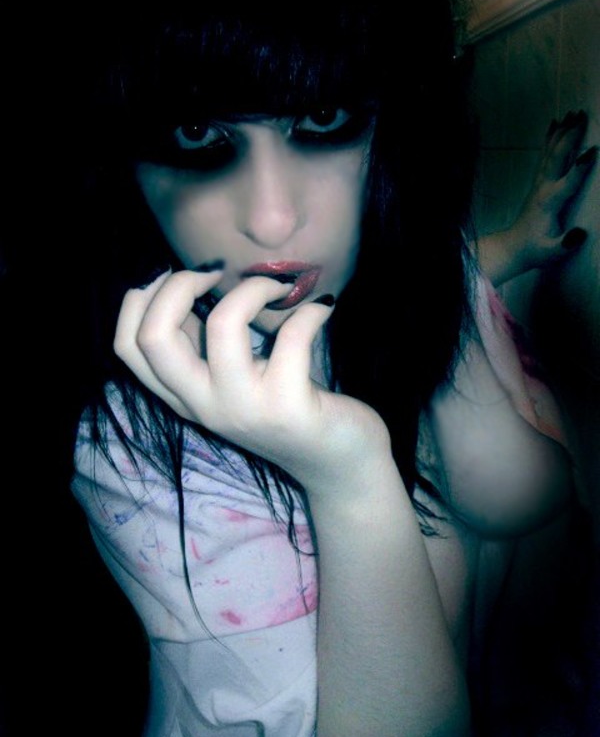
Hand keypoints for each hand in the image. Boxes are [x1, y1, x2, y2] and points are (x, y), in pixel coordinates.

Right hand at [114, 267, 388, 489]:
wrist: (336, 464)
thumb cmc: (284, 405)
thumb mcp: (232, 378)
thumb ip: (203, 343)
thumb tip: (189, 282)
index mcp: (183, 395)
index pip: (127, 346)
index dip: (141, 297)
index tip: (180, 275)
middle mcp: (202, 405)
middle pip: (154, 337)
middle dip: (180, 284)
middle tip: (218, 272)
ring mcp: (243, 408)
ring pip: (223, 325)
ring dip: (253, 287)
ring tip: (279, 287)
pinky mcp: (287, 407)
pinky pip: (292, 336)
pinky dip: (310, 312)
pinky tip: (321, 311)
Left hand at [515, 110, 595, 261]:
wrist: (514, 247)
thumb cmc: (536, 250)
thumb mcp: (551, 253)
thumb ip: (565, 244)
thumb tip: (579, 234)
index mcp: (550, 203)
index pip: (567, 182)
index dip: (579, 168)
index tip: (591, 151)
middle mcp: (543, 188)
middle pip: (557, 158)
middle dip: (570, 137)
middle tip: (583, 116)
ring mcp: (539, 183)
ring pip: (551, 152)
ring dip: (562, 132)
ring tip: (573, 112)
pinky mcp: (538, 182)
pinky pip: (545, 155)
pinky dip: (551, 138)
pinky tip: (556, 123)